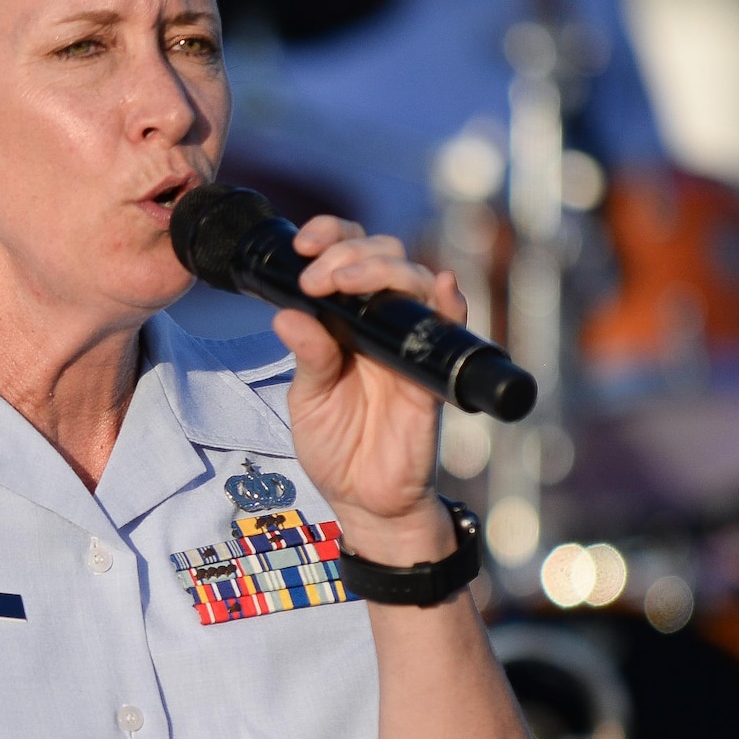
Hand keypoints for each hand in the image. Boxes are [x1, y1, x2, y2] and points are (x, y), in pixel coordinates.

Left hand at [272, 216, 466, 566]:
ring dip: (383, 268)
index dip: (331, 236)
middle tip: (319, 278)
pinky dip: (449, 303)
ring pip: (414, 280)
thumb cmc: (335, 448)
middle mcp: (379, 324)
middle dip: (349, 252)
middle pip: (383, 255)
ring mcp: (407, 346)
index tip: (305, 246)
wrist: (363, 502)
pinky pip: (448, 331)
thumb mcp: (307, 400)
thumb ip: (307, 357)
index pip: (347, 256)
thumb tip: (288, 313)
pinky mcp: (430, 376)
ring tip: (349, 280)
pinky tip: (442, 287)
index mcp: (345, 321)